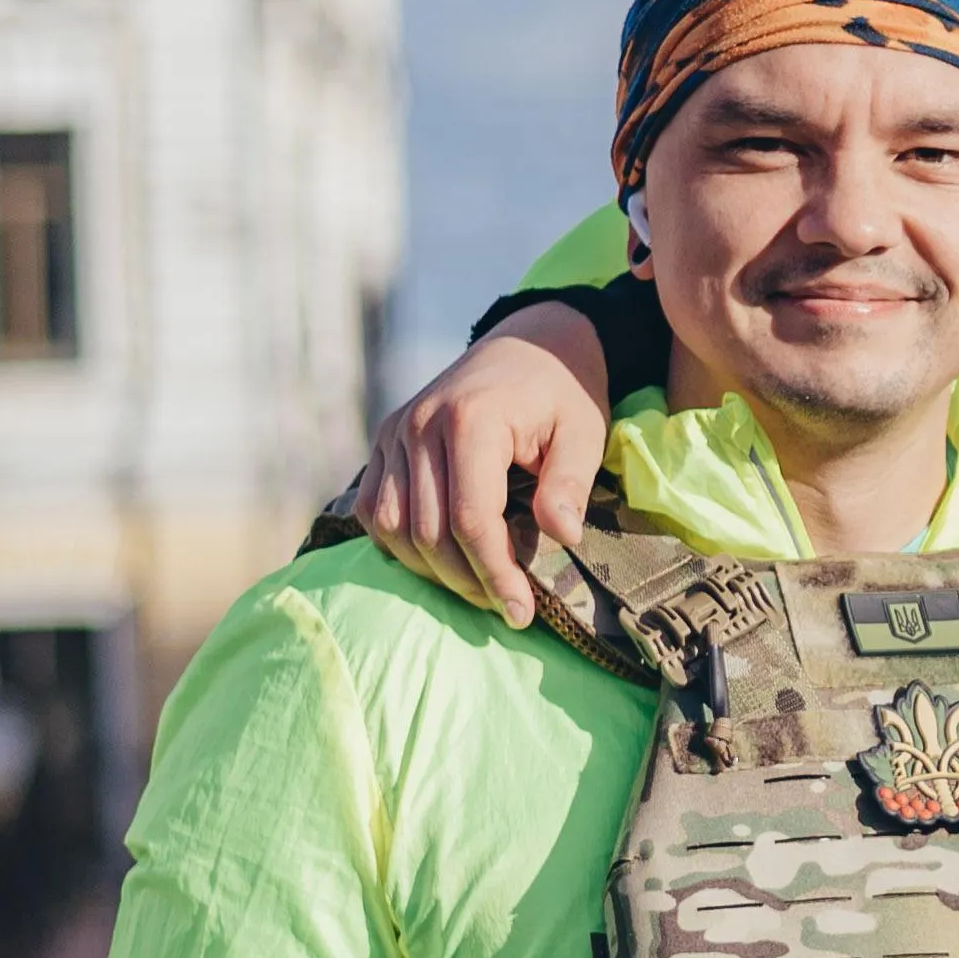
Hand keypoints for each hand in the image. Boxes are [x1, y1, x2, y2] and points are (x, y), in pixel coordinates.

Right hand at [356, 310, 618, 625]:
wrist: (529, 344)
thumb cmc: (562, 392)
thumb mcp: (584, 431)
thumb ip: (569, 483)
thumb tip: (563, 537)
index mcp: (471, 420)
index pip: (470, 519)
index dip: (495, 574)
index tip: (521, 613)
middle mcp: (420, 425)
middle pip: (429, 532)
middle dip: (468, 581)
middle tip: (506, 607)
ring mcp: (396, 431)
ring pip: (393, 527)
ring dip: (431, 570)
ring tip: (477, 585)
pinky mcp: (385, 439)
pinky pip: (373, 508)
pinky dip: (399, 543)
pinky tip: (439, 559)